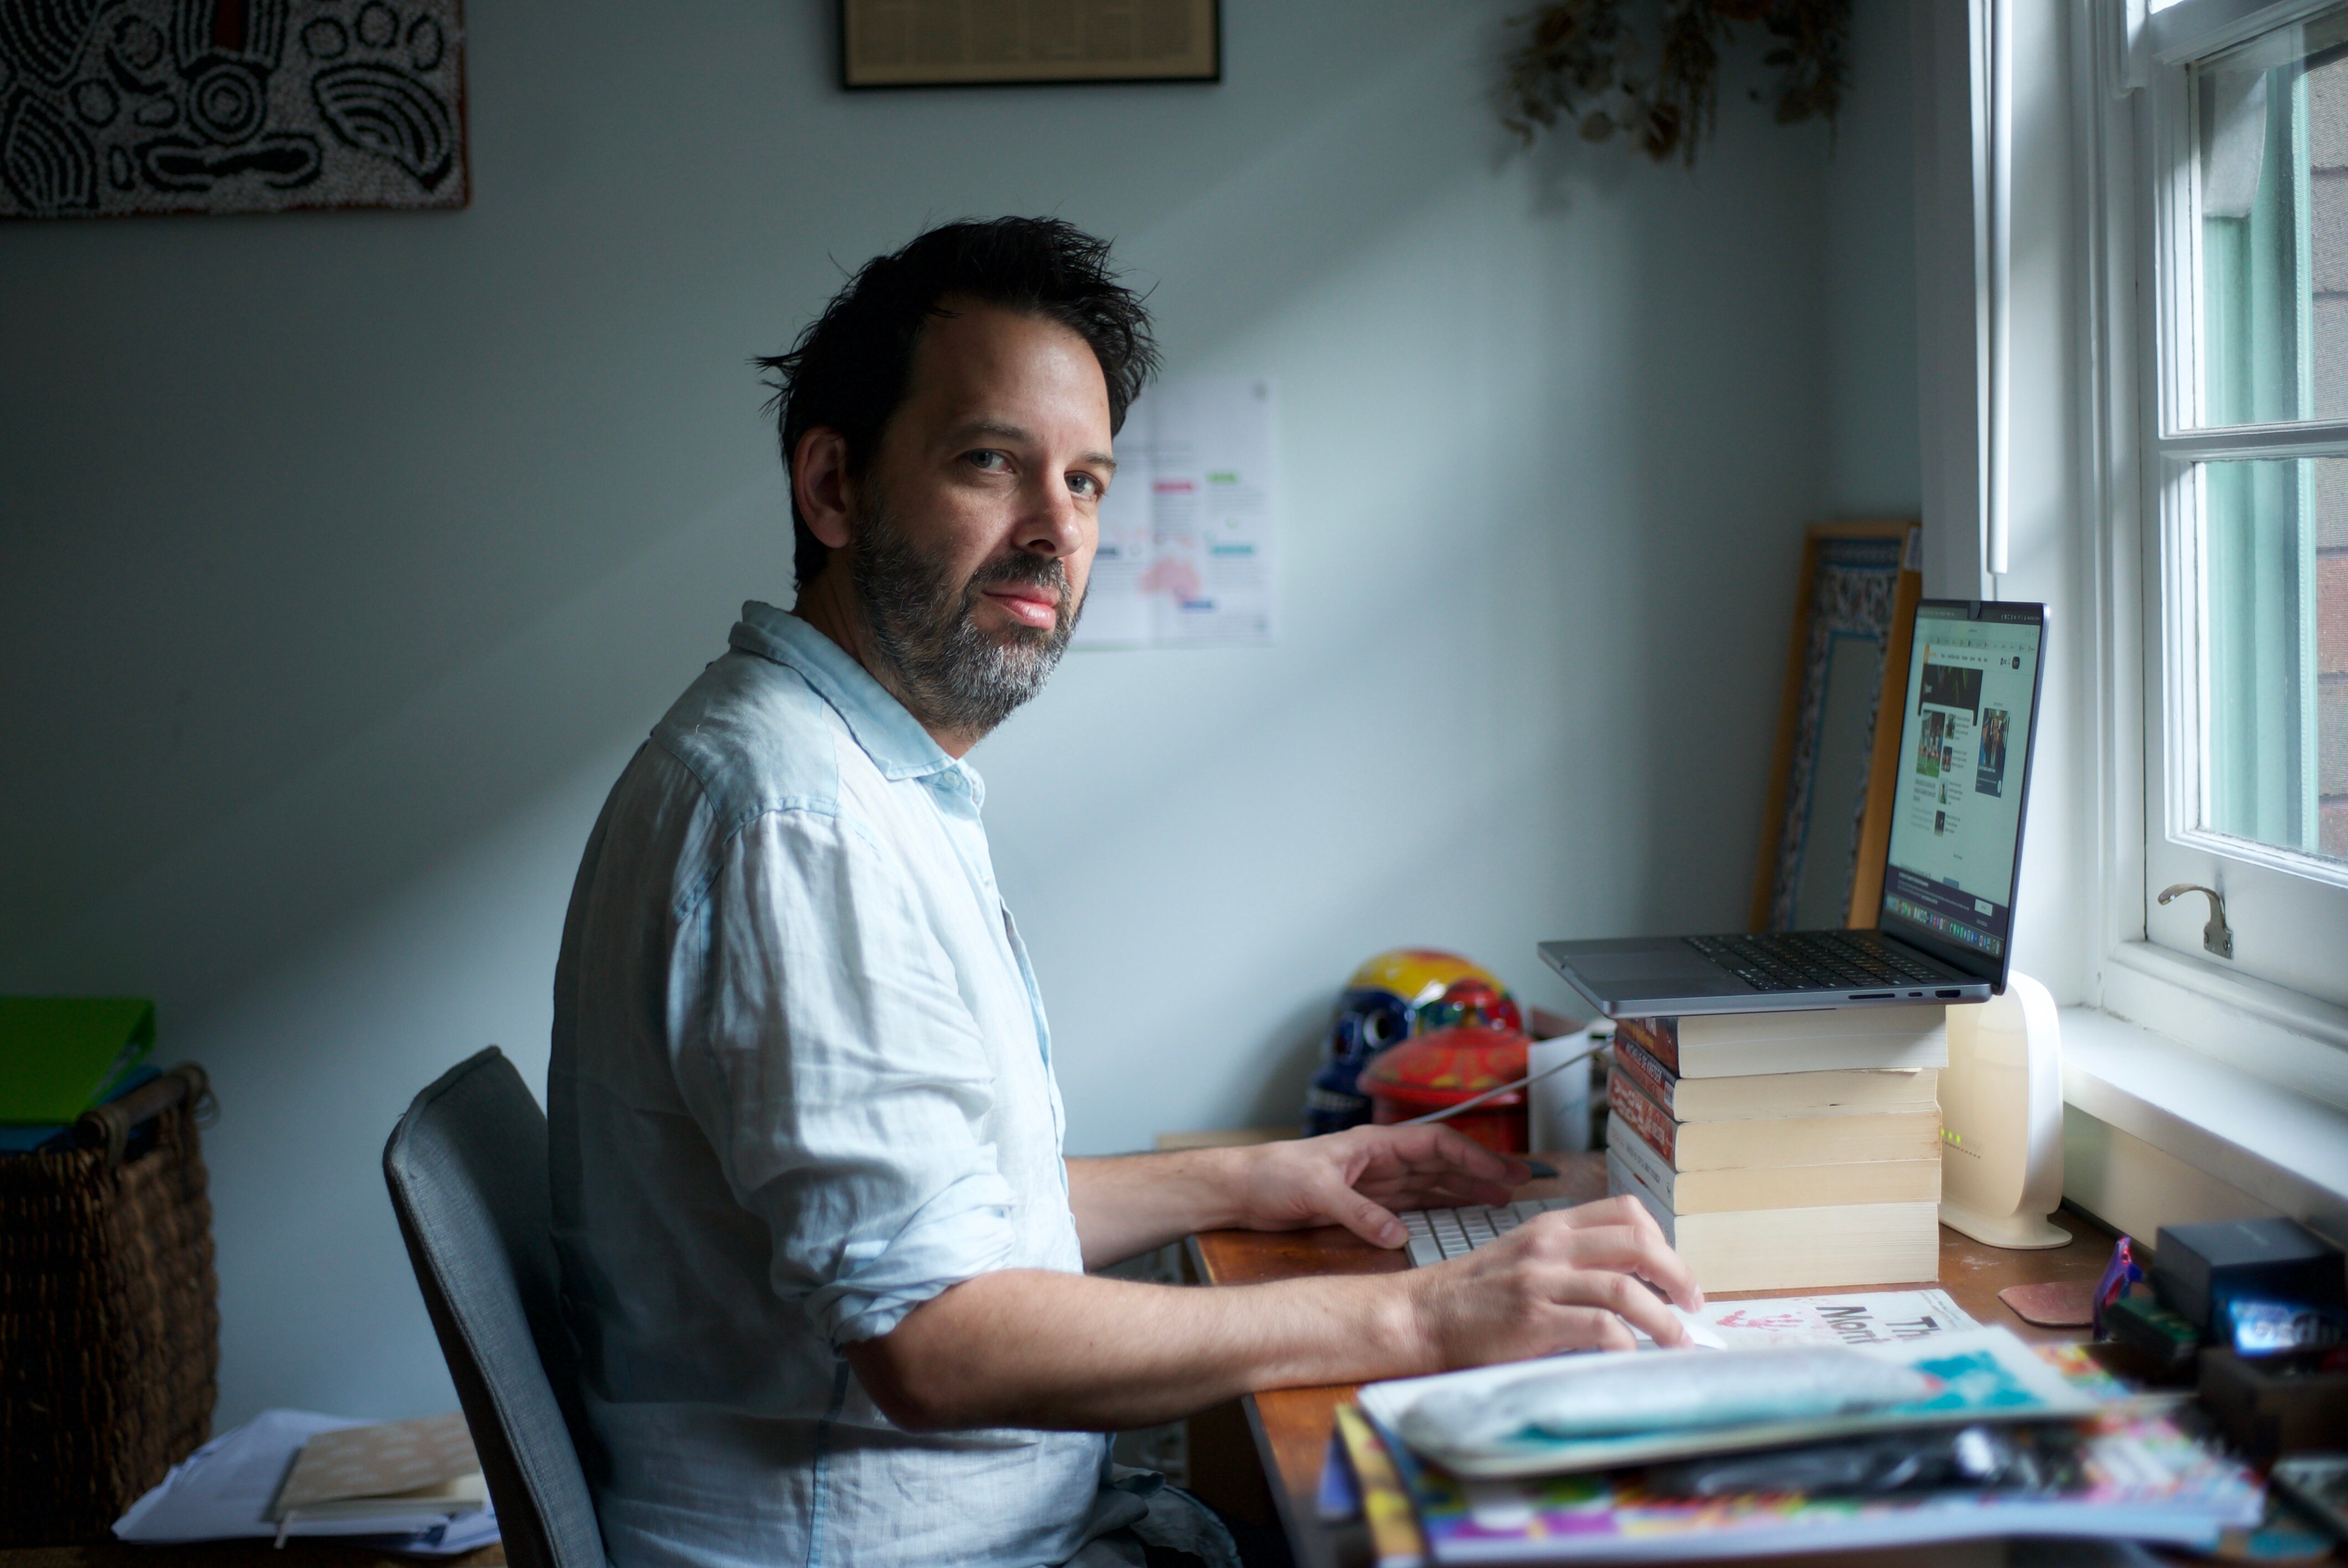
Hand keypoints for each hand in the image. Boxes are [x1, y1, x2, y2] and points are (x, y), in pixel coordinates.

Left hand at [1231, 1124, 1529, 1247]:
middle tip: (1521, 1185)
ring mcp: (1376, 1182)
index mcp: (1374, 1144)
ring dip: (1466, 1190)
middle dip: (1481, 1171)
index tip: (1506, 1171)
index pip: (1436, 1144)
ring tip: (1503, 1201)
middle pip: (1442, 1162)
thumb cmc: (1272, 1176)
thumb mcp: (1315, 1192)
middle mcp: (1380, 1160)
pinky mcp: (1366, 1204)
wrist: (1241, 1189)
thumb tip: (1398, 1235)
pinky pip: (1413, 1204)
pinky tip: (1461, 1217)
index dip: (1474, 1156)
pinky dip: (1440, 1208)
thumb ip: (1358, 1213)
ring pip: (1432, 1183)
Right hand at [1404, 1194, 1705, 1360]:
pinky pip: (1598, 1328)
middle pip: (1637, 1245)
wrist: (1420, 1317)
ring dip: (1663, 1320)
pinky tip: (1629, 1356)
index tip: (1674, 1274)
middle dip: (1678, 1276)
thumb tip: (1632, 1283)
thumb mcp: (1523, 1257)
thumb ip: (1570, 1259)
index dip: (1662, 1240)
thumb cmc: (1474, 1295)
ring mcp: (1540, 1282)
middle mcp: (1549, 1247)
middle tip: (1693, 1305)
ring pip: (1625, 1289)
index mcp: (1550, 1227)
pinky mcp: (1532, 1321)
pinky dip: (1625, 1344)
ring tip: (1676, 1342)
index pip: (1625, 1211)